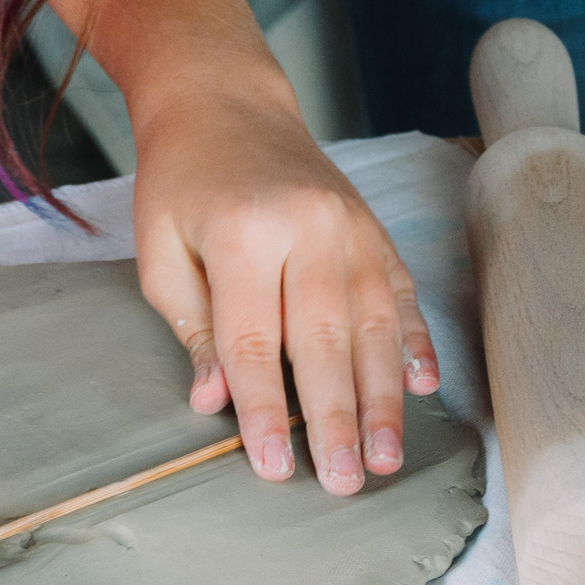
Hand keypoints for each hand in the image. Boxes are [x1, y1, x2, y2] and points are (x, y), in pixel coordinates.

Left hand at [26, 0, 441, 496]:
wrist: (226, 103)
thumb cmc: (181, 183)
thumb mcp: (160, 253)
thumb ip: (192, 326)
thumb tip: (213, 400)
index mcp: (242, 236)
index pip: (256, 343)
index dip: (265, 411)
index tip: (277, 469)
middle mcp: (307, 230)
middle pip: (325, 343)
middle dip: (338, 420)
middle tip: (351, 482)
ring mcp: (350, 227)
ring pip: (375, 325)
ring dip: (385, 397)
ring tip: (390, 455)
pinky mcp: (374, 228)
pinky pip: (401, 293)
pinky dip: (415, 341)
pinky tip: (425, 386)